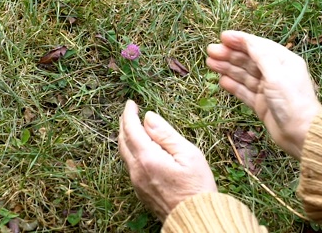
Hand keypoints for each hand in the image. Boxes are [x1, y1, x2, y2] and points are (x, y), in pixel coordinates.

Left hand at [118, 100, 216, 220]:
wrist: (196, 218)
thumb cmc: (197, 187)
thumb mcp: (188, 154)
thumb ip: (166, 134)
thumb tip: (148, 117)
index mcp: (148, 158)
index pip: (132, 129)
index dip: (129, 114)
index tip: (131, 103)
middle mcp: (137, 170)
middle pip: (123, 141)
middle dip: (124, 124)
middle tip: (129, 112)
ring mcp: (137, 182)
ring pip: (125, 154)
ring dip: (126, 138)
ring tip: (133, 127)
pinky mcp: (140, 191)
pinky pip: (130, 165)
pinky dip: (131, 151)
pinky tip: (139, 148)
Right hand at [206, 31, 320, 158]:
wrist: (301, 133)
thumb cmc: (292, 101)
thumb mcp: (276, 74)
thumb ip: (261, 56)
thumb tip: (247, 40)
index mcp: (283, 61)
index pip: (258, 46)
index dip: (240, 40)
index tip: (223, 37)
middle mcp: (275, 73)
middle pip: (249, 60)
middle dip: (230, 54)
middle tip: (211, 50)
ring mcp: (267, 89)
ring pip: (244, 75)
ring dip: (228, 68)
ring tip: (210, 63)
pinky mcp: (261, 104)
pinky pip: (244, 91)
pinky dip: (233, 85)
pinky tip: (221, 80)